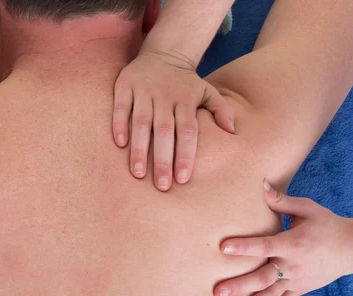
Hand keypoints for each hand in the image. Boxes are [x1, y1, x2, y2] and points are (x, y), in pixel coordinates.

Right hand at [112, 48, 234, 190]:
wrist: (163, 53)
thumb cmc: (185, 82)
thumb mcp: (207, 91)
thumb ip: (221, 109)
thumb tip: (232, 131)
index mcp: (185, 100)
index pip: (187, 131)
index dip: (185, 155)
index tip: (182, 178)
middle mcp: (165, 96)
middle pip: (164, 131)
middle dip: (162, 159)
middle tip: (162, 185)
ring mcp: (144, 90)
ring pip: (141, 122)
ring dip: (139, 148)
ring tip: (138, 173)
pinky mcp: (125, 86)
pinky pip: (121, 107)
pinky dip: (119, 124)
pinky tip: (120, 144)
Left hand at [214, 180, 352, 295]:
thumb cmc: (327, 224)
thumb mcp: (307, 209)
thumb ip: (281, 201)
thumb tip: (261, 184)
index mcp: (292, 244)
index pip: (264, 246)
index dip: (244, 247)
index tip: (223, 247)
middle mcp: (293, 265)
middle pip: (262, 278)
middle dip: (239, 286)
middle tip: (217, 292)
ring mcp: (296, 280)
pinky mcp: (299, 289)